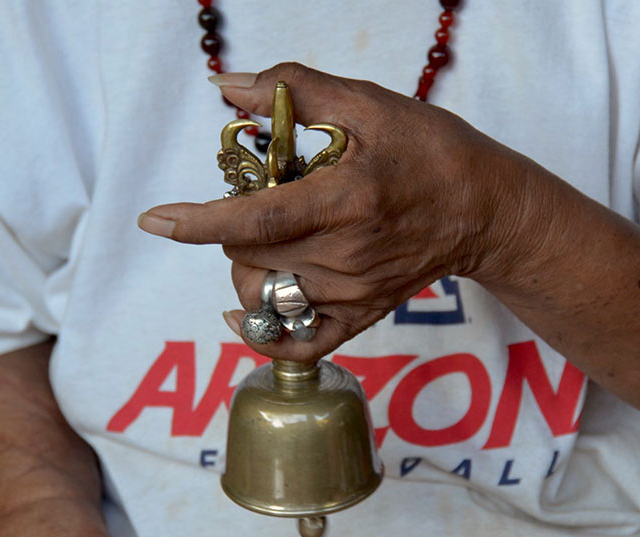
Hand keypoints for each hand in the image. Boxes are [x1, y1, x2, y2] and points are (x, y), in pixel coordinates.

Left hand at [139, 63, 536, 361]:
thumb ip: (295, 92)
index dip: (198, 222)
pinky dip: (263, 332)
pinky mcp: (361, 315)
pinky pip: (299, 344)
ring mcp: (353, 294)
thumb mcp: (370, 105)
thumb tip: (228, 88)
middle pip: (248, 257)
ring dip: (246, 265)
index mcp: (344, 201)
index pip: (254, 222)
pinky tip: (247, 312)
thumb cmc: (431, 152)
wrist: (484, 209)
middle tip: (262, 196)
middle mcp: (345, 257)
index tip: (156, 220)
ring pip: (263, 294)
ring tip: (270, 237)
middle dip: (231, 226)